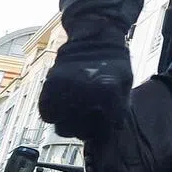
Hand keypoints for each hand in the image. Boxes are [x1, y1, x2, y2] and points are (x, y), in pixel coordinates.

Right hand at [38, 23, 131, 140]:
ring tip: (75, 114)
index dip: (104, 130)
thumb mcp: (125, 84)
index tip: (103, 125)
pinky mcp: (51, 85)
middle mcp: (85, 94)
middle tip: (88, 121)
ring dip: (69, 124)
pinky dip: (53, 113)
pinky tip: (62, 107)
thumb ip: (120, 109)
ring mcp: (66, 90)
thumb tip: (113, 129)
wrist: (95, 38)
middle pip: (81, 132)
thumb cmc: (114, 63)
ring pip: (62, 127)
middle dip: (86, 130)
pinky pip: (46, 112)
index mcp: (108, 94)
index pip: (104, 130)